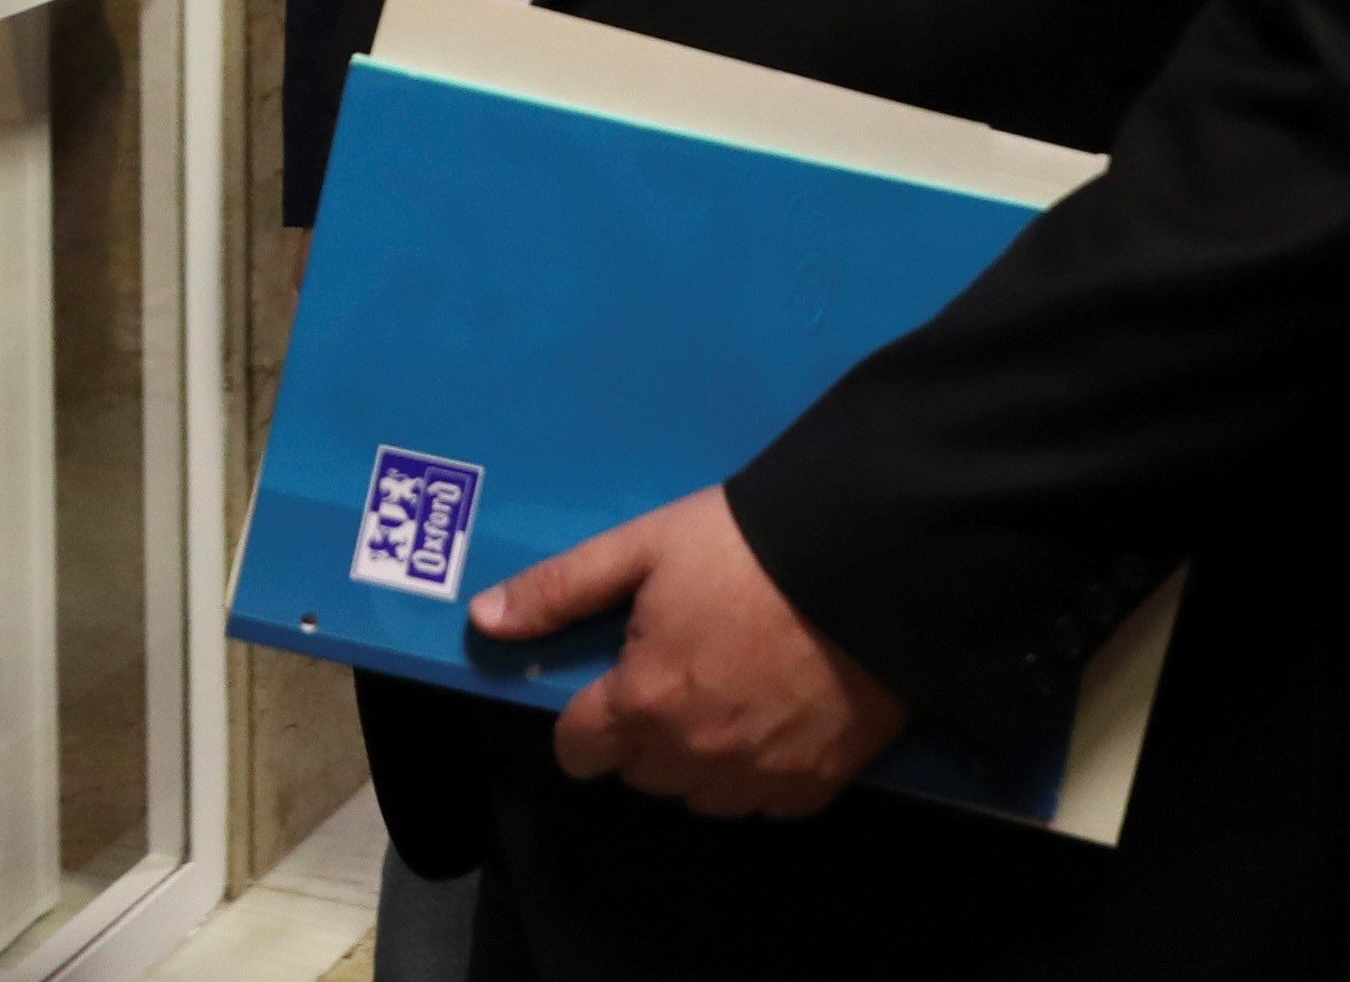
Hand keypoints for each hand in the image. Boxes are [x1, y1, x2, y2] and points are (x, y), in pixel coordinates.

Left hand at [469, 486, 905, 817]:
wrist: (867, 561)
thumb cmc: (742, 547)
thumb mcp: (641, 548)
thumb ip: (559, 589)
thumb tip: (483, 621)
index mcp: (643, 702)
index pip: (579, 750)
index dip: (583, 720)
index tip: (604, 688)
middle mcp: (694, 755)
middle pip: (638, 773)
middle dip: (640, 733)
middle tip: (670, 674)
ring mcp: (759, 777)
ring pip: (698, 795)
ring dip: (694, 760)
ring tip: (720, 696)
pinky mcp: (817, 784)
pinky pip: (762, 802)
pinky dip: (755, 773)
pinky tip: (768, 720)